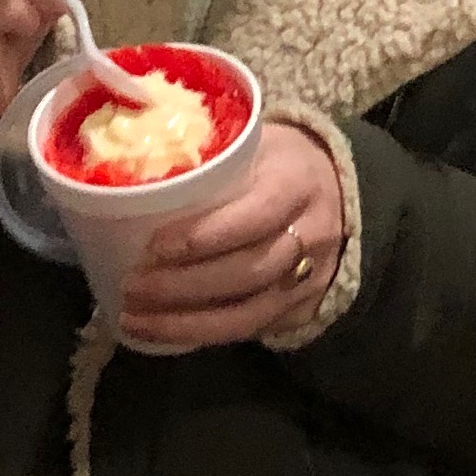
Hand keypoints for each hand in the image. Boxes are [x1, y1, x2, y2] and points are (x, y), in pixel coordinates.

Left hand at [115, 116, 343, 350]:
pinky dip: (204, 334)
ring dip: (185, 322)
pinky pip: (253, 330)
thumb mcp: (256, 141)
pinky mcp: (304, 308)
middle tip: (132, 286)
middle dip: (183, 286)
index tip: (154, 246)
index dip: (203, 236)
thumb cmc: (279, 160)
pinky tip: (165, 331)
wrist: (343, 189)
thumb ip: (209, 157)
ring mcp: (312, 278)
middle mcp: (311, 234)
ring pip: (249, 313)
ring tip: (134, 318)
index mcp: (296, 182)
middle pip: (248, 271)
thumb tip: (137, 174)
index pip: (254, 216)